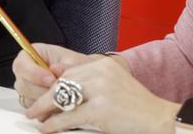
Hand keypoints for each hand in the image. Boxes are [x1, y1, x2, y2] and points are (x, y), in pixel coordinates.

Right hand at [12, 43, 98, 107]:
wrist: (81, 78)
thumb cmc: (74, 65)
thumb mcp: (72, 61)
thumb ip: (64, 65)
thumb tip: (55, 69)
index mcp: (30, 55)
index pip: (21, 64)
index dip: (33, 73)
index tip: (51, 78)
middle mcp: (24, 73)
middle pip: (22, 85)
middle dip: (42, 90)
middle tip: (59, 90)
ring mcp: (26, 89)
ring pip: (28, 100)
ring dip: (45, 102)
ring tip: (62, 97)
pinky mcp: (32, 103)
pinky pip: (34, 111)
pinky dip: (47, 111)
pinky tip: (60, 105)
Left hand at [26, 54, 173, 133]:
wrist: (159, 118)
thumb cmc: (136, 106)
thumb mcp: (114, 83)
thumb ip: (91, 79)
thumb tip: (59, 76)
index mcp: (102, 64)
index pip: (69, 71)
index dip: (53, 83)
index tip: (43, 92)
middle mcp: (100, 73)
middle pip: (62, 83)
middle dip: (44, 96)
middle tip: (33, 107)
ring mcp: (99, 90)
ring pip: (61, 98)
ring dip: (44, 109)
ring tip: (35, 116)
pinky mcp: (99, 109)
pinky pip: (68, 116)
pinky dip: (54, 124)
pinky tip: (47, 128)